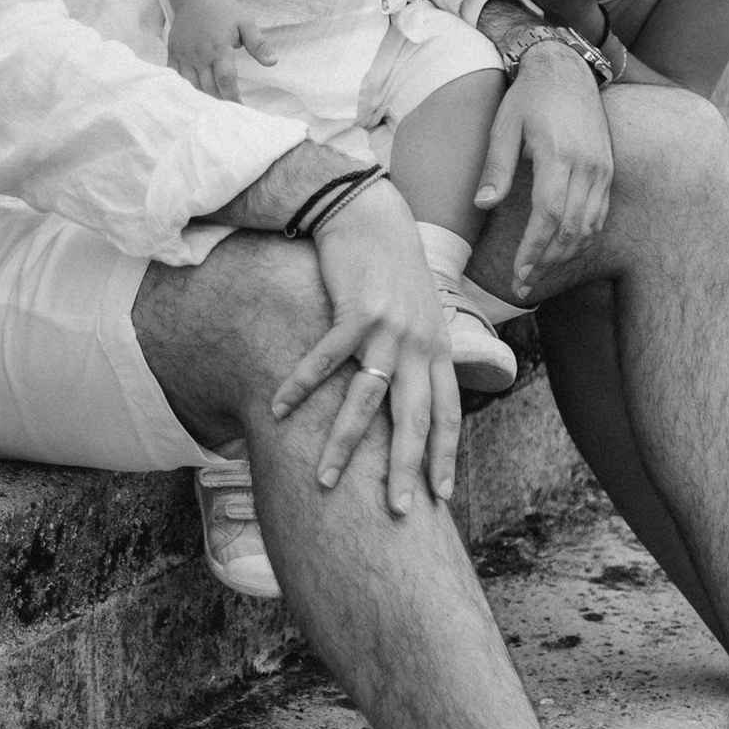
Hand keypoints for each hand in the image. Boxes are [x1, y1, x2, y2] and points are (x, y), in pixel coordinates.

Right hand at [164, 0, 266, 98]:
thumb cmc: (225, 11)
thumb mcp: (246, 23)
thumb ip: (258, 44)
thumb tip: (273, 63)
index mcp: (219, 47)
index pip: (225, 79)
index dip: (232, 96)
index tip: (240, 107)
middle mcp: (200, 54)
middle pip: (208, 86)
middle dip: (220, 99)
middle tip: (228, 108)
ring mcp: (184, 54)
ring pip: (192, 84)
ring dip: (203, 95)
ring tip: (214, 103)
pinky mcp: (173, 53)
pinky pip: (175, 76)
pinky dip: (184, 87)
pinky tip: (193, 93)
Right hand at [267, 181, 458, 514]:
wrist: (372, 217)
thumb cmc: (392, 271)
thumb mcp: (421, 314)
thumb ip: (423, 357)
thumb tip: (420, 400)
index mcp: (437, 350)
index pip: (448, 414)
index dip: (444, 456)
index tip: (440, 497)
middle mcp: (419, 344)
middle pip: (414, 418)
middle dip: (406, 468)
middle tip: (397, 512)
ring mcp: (388, 329)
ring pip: (366, 399)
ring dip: (344, 443)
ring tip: (325, 480)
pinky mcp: (356, 310)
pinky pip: (326, 359)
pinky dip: (301, 386)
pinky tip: (280, 410)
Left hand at [474, 41, 614, 299]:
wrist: (567, 69)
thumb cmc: (529, 97)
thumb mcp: (504, 126)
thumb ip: (496, 167)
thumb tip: (483, 205)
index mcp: (558, 154)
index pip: (549, 215)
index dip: (534, 250)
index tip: (518, 274)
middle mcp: (587, 165)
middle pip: (571, 229)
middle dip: (547, 263)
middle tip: (523, 286)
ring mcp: (602, 168)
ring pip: (589, 227)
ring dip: (565, 256)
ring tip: (539, 275)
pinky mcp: (607, 170)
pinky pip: (599, 214)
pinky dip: (583, 238)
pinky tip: (563, 251)